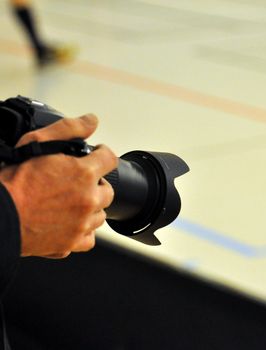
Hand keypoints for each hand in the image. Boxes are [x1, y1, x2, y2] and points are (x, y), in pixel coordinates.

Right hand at [0, 115, 117, 257]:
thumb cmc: (11, 182)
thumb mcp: (35, 143)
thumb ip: (68, 129)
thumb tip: (91, 120)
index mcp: (83, 174)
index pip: (110, 158)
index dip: (102, 154)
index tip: (97, 156)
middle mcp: (88, 199)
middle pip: (107, 190)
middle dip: (95, 184)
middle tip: (75, 182)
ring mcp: (82, 224)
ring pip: (100, 214)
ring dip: (90, 207)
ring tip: (69, 202)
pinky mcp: (72, 243)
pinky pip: (89, 238)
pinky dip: (82, 231)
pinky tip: (69, 222)